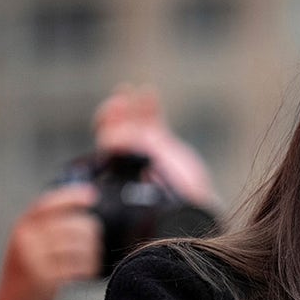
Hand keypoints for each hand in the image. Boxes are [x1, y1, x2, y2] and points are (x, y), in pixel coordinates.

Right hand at [0, 183, 100, 299]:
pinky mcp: (43, 279)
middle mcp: (25, 240)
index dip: (71, 196)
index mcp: (21, 229)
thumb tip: (81, 206)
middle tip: (94, 243)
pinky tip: (86, 273)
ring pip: (78, 246)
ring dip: (91, 253)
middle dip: (90, 233)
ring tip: (90, 261)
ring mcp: (33, 260)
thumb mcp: (30, 246)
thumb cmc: (29, 276)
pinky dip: (88, 269)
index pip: (48, 204)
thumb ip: (47, 228)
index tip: (92, 195)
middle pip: (71, 226)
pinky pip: (77, 267)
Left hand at [92, 84, 219, 209]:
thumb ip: (140, 178)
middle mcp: (128, 156)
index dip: (107, 128)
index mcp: (120, 169)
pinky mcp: (161, 140)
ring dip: (129, 104)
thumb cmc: (171, 209)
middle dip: (115, 113)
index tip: (114, 120)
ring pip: (132, 119)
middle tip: (119, 102)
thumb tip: (129, 159)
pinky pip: (152, 118)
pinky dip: (149, 105)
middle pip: (116, 127)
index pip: (107, 143)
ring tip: (129, 90)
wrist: (192, 209)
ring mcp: (144, 146)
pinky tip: (149, 92)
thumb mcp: (152, 197)